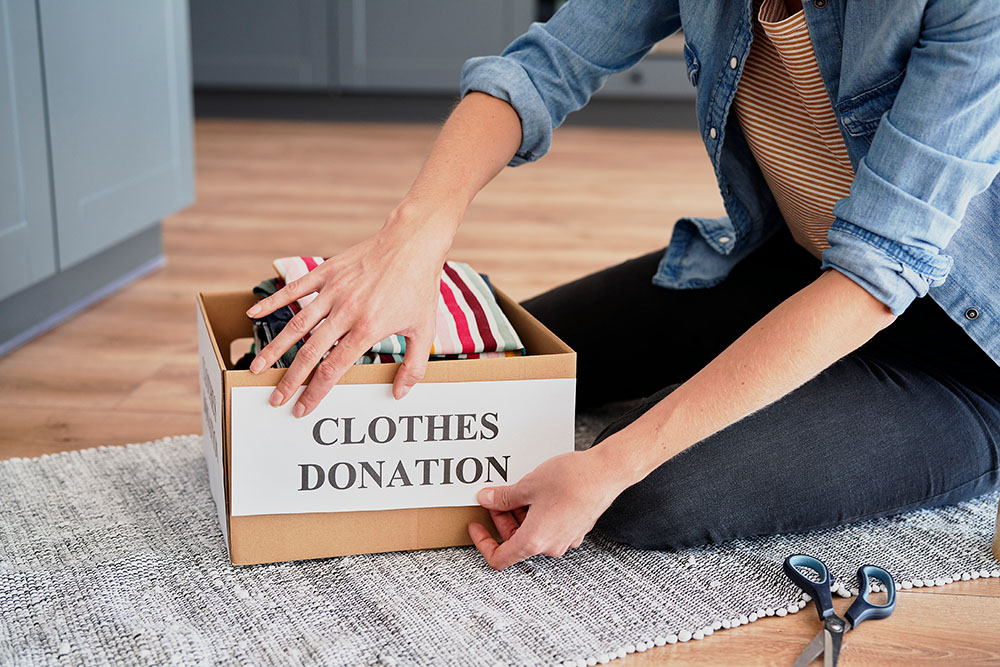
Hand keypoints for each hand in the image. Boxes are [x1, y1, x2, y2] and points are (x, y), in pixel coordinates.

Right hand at [246, 203, 454, 416]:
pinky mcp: (327, 272)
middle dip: (290, 379)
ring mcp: (334, 291)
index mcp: (367, 329)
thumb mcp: (424, 330)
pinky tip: (254, 315)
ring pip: (297, 324)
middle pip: (310, 353)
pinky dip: (273, 302)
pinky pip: (295, 289)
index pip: (333, 369)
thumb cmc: (419, 287)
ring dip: (275, 348)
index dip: (315, 392)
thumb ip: (413, 366)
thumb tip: (399, 393)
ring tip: (257, 368)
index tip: (302, 408)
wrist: (412, 243)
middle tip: (275, 398)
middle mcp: (346, 311)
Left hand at [468, 447, 629, 569]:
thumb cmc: (571, 480)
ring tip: (522, 489)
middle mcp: (550, 546)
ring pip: (533, 533)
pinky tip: (540, 492)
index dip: (482, 542)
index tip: (477, 526)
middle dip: (503, 520)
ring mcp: (565, 539)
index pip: (498, 557)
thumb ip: (503, 497)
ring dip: (521, 515)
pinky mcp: (576, 529)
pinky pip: (549, 528)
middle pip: (515, 542)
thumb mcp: (527, 485)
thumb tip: (487, 500)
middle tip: (499, 496)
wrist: (607, 473)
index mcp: (534, 541)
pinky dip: (538, 514)